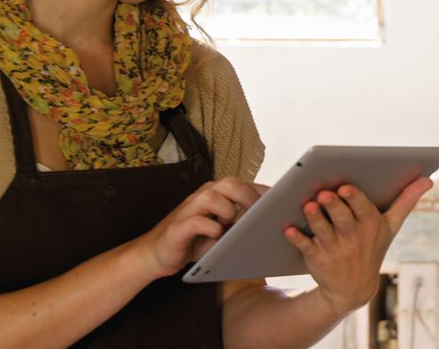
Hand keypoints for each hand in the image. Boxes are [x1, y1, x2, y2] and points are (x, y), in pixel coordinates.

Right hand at [129, 177, 268, 279]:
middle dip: (249, 195)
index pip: (242, 184)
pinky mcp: (177, 227)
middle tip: (261, 213)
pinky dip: (209, 228)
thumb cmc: (194, 242)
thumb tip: (269, 224)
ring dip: (228, 210)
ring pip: (212, 197)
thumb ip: (239, 224)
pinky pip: (196, 221)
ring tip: (234, 225)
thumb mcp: (221, 232)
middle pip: (229, 183)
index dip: (262, 190)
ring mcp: (188, 210)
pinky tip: (217, 236)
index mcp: (216, 195)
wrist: (157, 255)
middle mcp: (203, 197)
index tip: (281, 200)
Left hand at [284, 177, 432, 315]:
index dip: (354, 199)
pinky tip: (287, 228)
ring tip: (308, 206)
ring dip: (315, 219)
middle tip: (324, 193)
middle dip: (333, 205)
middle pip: (342, 218)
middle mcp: (353, 238)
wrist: (354, 288)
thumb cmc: (372, 247)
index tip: (347, 187)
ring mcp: (334, 249)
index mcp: (371, 225)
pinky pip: (305, 247)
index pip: (363, 210)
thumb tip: (428, 179)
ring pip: (323, 231)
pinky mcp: (316, 259)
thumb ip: (406, 201)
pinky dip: (296, 238)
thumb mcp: (391, 226)